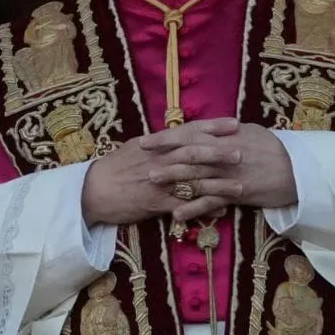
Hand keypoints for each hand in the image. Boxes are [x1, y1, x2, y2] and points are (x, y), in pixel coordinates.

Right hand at [81, 118, 241, 225]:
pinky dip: (203, 208)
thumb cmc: (114, 168)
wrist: (92, 190)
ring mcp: (158, 181)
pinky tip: (220, 211)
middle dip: (220, 152)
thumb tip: (180, 135)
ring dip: (219, 184)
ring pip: (193, 180)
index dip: (213, 126)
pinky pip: (183, 206)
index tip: (234, 123)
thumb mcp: (137, 148)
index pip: (189, 130)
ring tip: (240, 186)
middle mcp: (160, 159)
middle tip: (243, 153)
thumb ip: (161, 143)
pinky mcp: (155, 202)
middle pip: (194, 153)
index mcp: (157, 144)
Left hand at [142, 122, 296, 221]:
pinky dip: (193, 207)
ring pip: (196, 176)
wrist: (299, 169)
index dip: (166, 137)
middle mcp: (225, 153)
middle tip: (141, 161)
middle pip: (189, 154)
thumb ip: (226, 134)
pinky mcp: (237, 193)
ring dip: (172, 180)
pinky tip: (176, 214)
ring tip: (151, 183)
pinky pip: (211, 201)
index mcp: (226, 136)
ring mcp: (230, 174)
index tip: (146, 140)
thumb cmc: (274, 149)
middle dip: (163, 157)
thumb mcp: (250, 133)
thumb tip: (207, 130)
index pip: (191, 134)